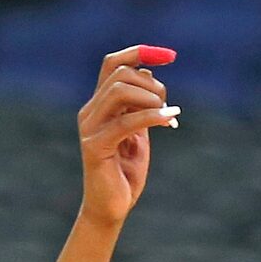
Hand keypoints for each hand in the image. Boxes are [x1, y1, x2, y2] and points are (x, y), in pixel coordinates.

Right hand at [78, 46, 178, 228]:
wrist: (112, 208)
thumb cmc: (125, 172)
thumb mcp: (138, 131)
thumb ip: (141, 104)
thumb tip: (149, 73)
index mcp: (99, 105)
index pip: (113, 64)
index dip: (140, 52)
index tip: (170, 57)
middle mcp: (90, 112)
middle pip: (120, 73)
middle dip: (151, 82)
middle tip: (168, 103)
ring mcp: (90, 128)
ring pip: (119, 90)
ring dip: (150, 97)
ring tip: (168, 113)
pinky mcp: (96, 147)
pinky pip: (126, 122)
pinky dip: (152, 116)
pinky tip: (170, 119)